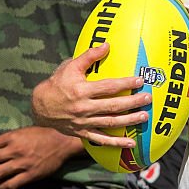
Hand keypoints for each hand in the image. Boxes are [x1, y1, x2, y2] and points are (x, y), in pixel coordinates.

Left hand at [0, 126, 81, 188]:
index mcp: (12, 137)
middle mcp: (15, 150)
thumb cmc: (43, 135)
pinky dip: (1, 187)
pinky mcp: (30, 175)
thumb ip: (8, 139)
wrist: (64, 142)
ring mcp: (22, 164)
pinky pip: (9, 185)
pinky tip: (0, 186)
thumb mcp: (24, 131)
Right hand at [30, 43, 149, 146]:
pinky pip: (102, 140)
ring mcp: (84, 123)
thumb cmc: (58, 83)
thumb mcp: (70, 67)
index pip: (108, 87)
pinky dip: (116, 143)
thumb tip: (107, 45)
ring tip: (144, 117)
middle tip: (148, 98)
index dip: (125, 83)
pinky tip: (131, 143)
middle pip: (112, 106)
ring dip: (129, 121)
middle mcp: (83, 108)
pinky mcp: (83, 133)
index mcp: (81, 91)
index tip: (140, 80)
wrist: (40, 107)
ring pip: (110, 123)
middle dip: (132, 102)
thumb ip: (89, 56)